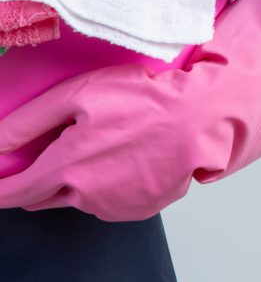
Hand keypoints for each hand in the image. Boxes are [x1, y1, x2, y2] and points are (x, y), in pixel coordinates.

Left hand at [0, 0, 260, 220]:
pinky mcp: (137, 209)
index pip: (15, 190)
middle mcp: (84, 195)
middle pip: (41, 197)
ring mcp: (112, 206)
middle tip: (51, 150)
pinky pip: (108, 200)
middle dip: (36, 180)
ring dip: (75, 180)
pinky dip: (106, 184)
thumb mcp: (80, 95)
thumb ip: (31, 120)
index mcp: (66, 167)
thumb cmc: (145, 99)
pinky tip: (123, 157)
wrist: (200, 120)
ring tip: (101, 145)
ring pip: (77, 197)